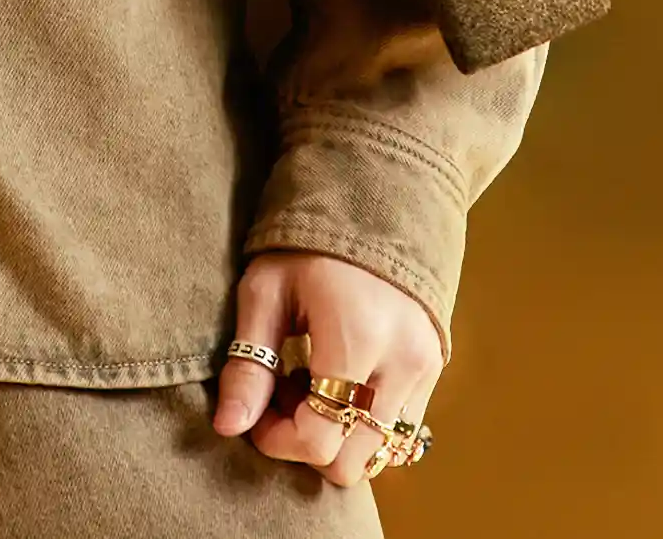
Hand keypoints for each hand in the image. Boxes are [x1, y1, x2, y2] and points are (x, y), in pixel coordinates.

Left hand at [213, 250, 443, 486]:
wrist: (369, 203)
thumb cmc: (306, 243)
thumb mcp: (265, 291)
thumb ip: (248, 363)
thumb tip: (229, 428)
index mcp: (355, 338)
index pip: (318, 437)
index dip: (276, 440)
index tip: (256, 414)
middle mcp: (400, 363)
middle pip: (351, 460)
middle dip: (306, 442)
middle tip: (282, 396)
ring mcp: (424, 369)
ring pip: (378, 453)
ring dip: (336, 437)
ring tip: (310, 387)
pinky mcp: (434, 370)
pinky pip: (399, 431)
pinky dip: (362, 425)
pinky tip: (339, 382)